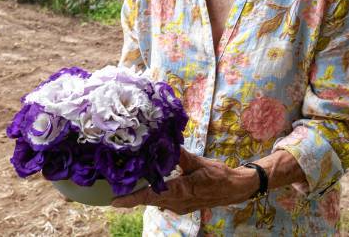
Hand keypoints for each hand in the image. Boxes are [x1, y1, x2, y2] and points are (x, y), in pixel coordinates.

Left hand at [111, 148, 258, 214]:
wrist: (235, 189)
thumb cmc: (219, 176)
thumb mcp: (198, 162)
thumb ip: (179, 155)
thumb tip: (163, 142)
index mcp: (179, 192)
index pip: (149, 197)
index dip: (131, 199)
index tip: (114, 202)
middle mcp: (176, 203)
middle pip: (148, 200)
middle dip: (131, 195)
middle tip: (113, 186)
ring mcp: (179, 206)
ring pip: (154, 201)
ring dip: (141, 194)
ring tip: (126, 183)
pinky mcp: (182, 205)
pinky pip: (162, 201)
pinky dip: (153, 193)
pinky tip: (148, 182)